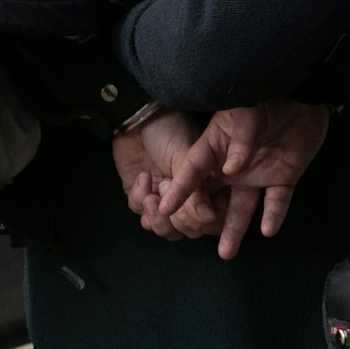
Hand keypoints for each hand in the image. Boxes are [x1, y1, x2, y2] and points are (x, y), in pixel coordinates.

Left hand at [112, 109, 221, 240]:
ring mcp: (166, 201)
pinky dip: (140, 200)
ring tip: (152, 194)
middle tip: (168, 193)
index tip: (194, 212)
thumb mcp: (186, 158)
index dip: (204, 223)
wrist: (135, 118)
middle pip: (190, 230)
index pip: (214, 220)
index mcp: (208, 186)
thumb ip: (197, 191)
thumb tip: (209, 219)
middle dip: (178, 220)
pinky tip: (142, 178)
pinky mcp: (143, 199)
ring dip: (157, 218)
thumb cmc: (168, 130)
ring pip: (167, 230)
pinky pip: (143, 217)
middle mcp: (189, 198)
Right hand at [160, 100, 330, 259]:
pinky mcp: (283, 179)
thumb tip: (231, 168)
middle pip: (212, 196)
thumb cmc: (266, 97)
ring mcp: (257, 175)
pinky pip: (276, 202)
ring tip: (226, 252)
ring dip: (234, 229)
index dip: (180, 188)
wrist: (304, 95)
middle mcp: (232, 167)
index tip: (164, 207)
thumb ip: (241, 138)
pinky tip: (268, 230)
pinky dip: (274, 216)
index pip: (193, 169)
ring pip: (242, 208)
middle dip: (202, 217)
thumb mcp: (248, 111)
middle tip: (194, 234)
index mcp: (216, 147)